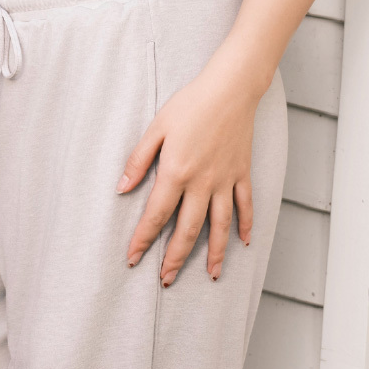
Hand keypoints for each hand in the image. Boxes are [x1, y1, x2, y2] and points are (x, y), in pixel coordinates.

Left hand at [117, 58, 261, 282]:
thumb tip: (122, 188)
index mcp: (176, 171)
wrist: (229, 89)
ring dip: (214, 254)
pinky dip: (245, 225)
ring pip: (220, 227)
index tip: (133, 258)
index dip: (143, 239)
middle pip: (188, 230)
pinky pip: (245, 205)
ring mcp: (225, 180)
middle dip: (175, 258)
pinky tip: (243, 243)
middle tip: (167, 280)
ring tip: (210, 275)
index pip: (156, 215)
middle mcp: (202, 183)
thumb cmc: (190, 105)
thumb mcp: (156, 127)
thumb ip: (138, 160)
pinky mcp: (242, 174)